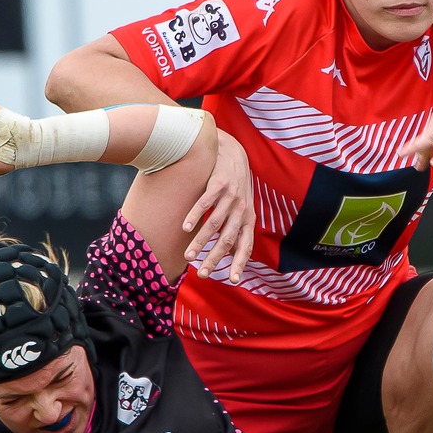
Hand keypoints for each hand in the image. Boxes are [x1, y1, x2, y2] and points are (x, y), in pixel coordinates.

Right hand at [183, 130, 252, 283]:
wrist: (233, 151)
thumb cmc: (234, 185)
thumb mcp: (241, 207)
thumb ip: (237, 228)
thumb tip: (231, 254)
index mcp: (248, 218)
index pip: (246, 245)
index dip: (239, 263)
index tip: (232, 280)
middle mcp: (242, 209)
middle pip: (227, 239)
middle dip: (214, 259)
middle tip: (202, 274)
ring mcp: (231, 196)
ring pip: (214, 224)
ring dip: (200, 242)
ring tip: (188, 257)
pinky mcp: (219, 183)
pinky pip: (205, 203)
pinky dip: (194, 216)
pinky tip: (184, 227)